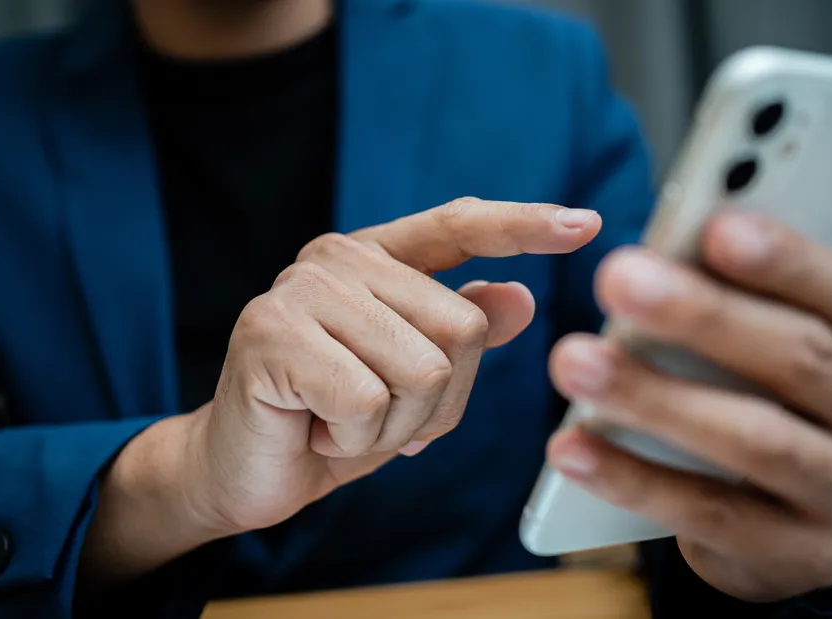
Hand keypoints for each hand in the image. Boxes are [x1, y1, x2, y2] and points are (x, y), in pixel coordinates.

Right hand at [194, 197, 600, 534]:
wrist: (246, 470)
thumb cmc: (332, 422)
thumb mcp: (414, 384)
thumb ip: (461, 336)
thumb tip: (520, 298)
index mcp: (375, 258)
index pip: (459, 225)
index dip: (522, 226)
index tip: (585, 225)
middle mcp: (336, 259)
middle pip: (461, 328)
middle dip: (436, 402)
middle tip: (374, 414)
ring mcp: (300, 292)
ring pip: (423, 370)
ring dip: (394, 427)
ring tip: (341, 422)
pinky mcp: (272, 335)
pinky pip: (367, 403)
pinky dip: (353, 442)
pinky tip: (314, 432)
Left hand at [546, 186, 831, 601]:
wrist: (786, 528)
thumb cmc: (780, 406)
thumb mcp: (800, 335)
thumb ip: (806, 273)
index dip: (786, 259)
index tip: (714, 226)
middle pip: (801, 358)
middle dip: (704, 315)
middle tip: (616, 279)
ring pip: (754, 439)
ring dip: (656, 397)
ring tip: (573, 362)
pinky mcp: (801, 553)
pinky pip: (710, 512)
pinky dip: (634, 479)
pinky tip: (573, 448)